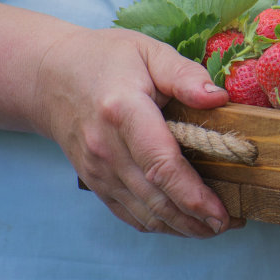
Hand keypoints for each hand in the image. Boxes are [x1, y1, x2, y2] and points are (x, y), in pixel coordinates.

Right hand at [32, 28, 241, 237]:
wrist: (48, 75)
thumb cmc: (106, 58)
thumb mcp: (148, 51)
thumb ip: (184, 75)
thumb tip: (219, 98)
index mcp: (123, 112)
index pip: (161, 164)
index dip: (193, 195)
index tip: (222, 211)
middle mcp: (106, 147)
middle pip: (155, 197)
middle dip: (195, 219)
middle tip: (231, 223)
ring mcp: (97, 169)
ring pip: (143, 213)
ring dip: (181, 228)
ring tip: (214, 228)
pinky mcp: (94, 181)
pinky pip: (128, 214)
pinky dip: (159, 225)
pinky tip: (185, 225)